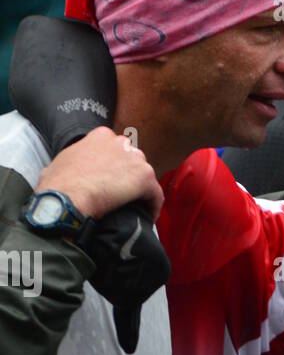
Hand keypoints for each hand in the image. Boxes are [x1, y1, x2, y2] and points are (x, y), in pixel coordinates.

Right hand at [35, 128, 162, 221]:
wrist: (67, 198)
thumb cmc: (58, 185)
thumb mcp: (57, 165)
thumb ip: (68, 162)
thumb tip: (59, 171)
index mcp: (100, 136)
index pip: (117, 150)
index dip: (116, 168)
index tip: (111, 182)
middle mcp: (120, 142)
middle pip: (133, 161)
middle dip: (130, 178)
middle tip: (123, 196)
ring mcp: (135, 158)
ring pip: (145, 178)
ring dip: (142, 193)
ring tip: (136, 210)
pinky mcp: (146, 178)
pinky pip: (156, 195)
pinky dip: (153, 207)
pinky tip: (147, 218)